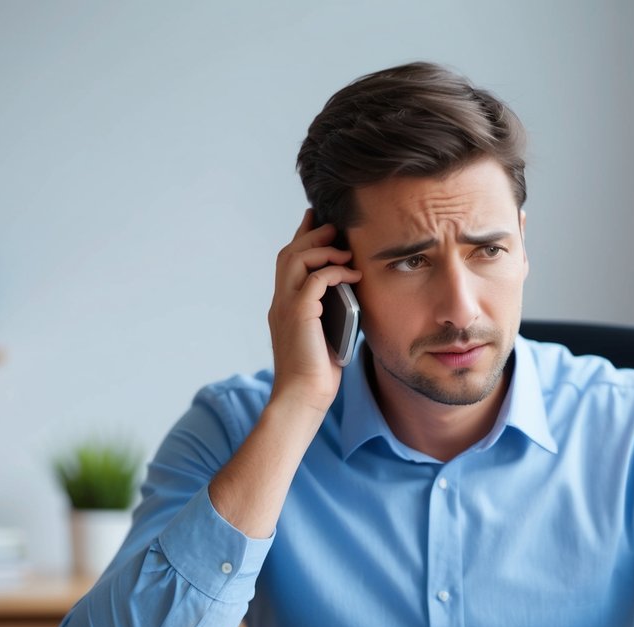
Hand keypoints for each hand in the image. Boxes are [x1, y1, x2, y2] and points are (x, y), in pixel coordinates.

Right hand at [268, 210, 360, 413]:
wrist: (302, 398)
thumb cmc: (317, 375)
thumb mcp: (328, 335)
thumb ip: (333, 312)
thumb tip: (353, 294)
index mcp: (284, 307)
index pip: (288, 264)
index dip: (301, 239)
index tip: (316, 222)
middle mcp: (280, 303)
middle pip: (289, 254)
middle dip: (311, 234)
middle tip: (333, 226)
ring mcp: (285, 307)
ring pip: (296, 259)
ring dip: (321, 248)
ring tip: (343, 248)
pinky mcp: (298, 315)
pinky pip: (314, 279)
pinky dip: (334, 271)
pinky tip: (352, 274)